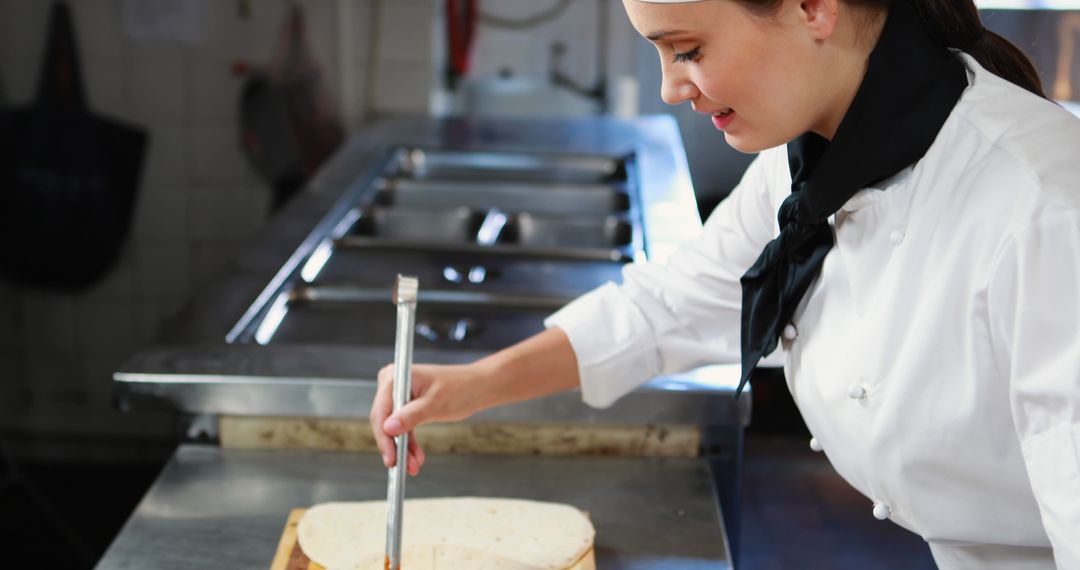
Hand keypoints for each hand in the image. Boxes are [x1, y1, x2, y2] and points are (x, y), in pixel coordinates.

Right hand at [369, 362, 487, 475]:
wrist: (477, 387)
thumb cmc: (461, 388)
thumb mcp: (435, 404)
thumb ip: (411, 416)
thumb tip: (389, 428)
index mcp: (397, 376)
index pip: (382, 411)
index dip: (384, 437)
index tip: (391, 457)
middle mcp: (393, 382)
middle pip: (384, 420)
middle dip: (394, 445)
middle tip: (403, 465)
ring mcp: (398, 393)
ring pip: (392, 427)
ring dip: (402, 448)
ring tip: (412, 465)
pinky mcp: (405, 404)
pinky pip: (401, 426)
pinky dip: (407, 442)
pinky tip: (414, 456)